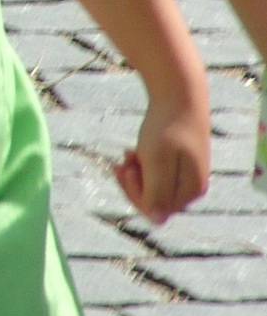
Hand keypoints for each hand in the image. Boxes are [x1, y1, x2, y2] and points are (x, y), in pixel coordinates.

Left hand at [113, 91, 209, 222]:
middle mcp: (191, 188)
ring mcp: (186, 177)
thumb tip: (156, 220)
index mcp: (190, 191)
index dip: (134, 194)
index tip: (125, 168)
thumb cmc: (166, 128)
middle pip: (153, 202)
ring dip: (134, 173)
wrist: (178, 95)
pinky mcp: (178, 165)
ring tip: (129, 153)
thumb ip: (156, 192)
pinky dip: (140, 165)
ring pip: (150, 187)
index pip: (154, 211)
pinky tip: (132, 150)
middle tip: (123, 160)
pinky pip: (153, 175)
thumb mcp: (156, 161)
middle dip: (132, 183)